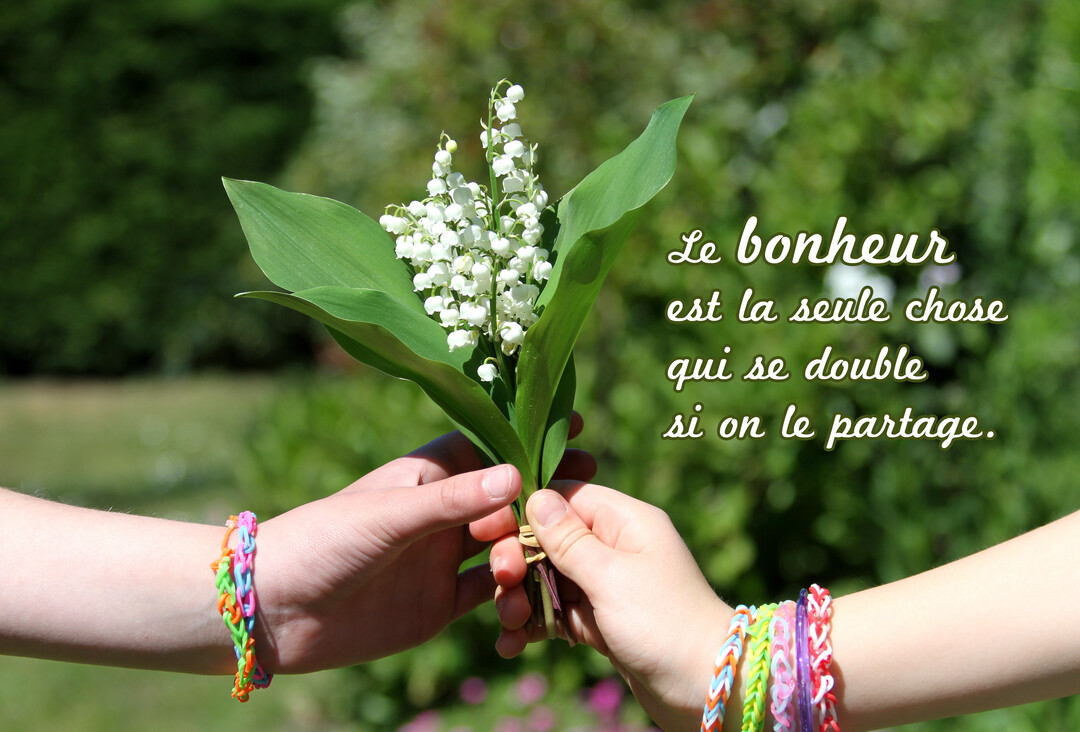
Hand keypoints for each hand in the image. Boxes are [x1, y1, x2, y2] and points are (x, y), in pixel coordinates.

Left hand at [256, 422, 595, 673]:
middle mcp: (438, 515)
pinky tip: (533, 596)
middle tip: (587, 492)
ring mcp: (440, 560)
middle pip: (503, 501)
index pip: (487, 450)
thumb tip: (516, 475)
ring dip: (528, 550)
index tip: (573, 431)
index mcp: (424, 477)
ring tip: (543, 556)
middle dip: (542, 497)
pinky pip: (489, 597)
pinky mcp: (438, 604)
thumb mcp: (390, 515)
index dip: (528, 442)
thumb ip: (453, 500)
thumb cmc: (323, 541)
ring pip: (502, 549)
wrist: (274, 610)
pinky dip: (512, 595)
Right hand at [488, 482, 732, 731]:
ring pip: (547, 579)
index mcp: (625, 521)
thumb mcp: (611, 575)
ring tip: (508, 624)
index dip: (525, 511)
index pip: (565, 497)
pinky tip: (511, 644)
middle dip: (518, 562)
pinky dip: (534, 626)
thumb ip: (568, 539)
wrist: (708, 687)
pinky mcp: (601, 621)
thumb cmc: (664, 622)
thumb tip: (536, 496)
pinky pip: (557, 613)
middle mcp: (615, 547)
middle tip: (502, 584)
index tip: (488, 530)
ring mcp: (607, 586)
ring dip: (521, 599)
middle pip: (549, 540)